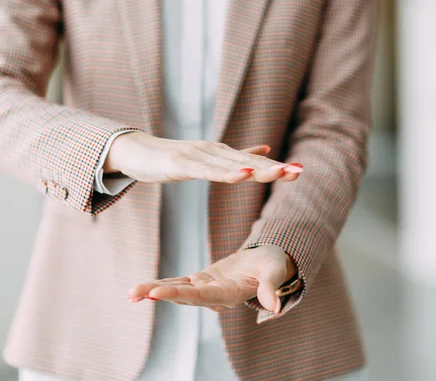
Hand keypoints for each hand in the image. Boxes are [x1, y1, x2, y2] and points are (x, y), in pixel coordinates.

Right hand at [104, 131, 303, 183]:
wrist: (136, 150)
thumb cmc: (170, 157)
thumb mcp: (206, 158)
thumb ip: (235, 157)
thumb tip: (265, 150)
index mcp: (221, 154)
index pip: (252, 163)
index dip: (275, 167)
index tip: (299, 171)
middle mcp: (213, 152)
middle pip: (247, 163)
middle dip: (273, 168)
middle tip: (298, 171)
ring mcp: (197, 156)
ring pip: (230, 166)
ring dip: (256, 170)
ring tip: (280, 172)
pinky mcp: (181, 164)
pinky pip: (206, 171)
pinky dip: (225, 173)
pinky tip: (242, 175)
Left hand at [127, 245, 297, 312]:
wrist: (270, 264)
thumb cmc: (275, 266)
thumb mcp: (276, 272)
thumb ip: (272, 287)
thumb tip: (275, 308)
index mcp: (231, 294)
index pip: (202, 296)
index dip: (180, 295)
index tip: (157, 293)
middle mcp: (214, 296)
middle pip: (183, 296)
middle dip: (157, 294)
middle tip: (132, 293)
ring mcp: (206, 290)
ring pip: (176, 291)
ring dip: (153, 291)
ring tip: (130, 293)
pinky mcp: (201, 281)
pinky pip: (178, 283)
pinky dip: (161, 285)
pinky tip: (142, 289)